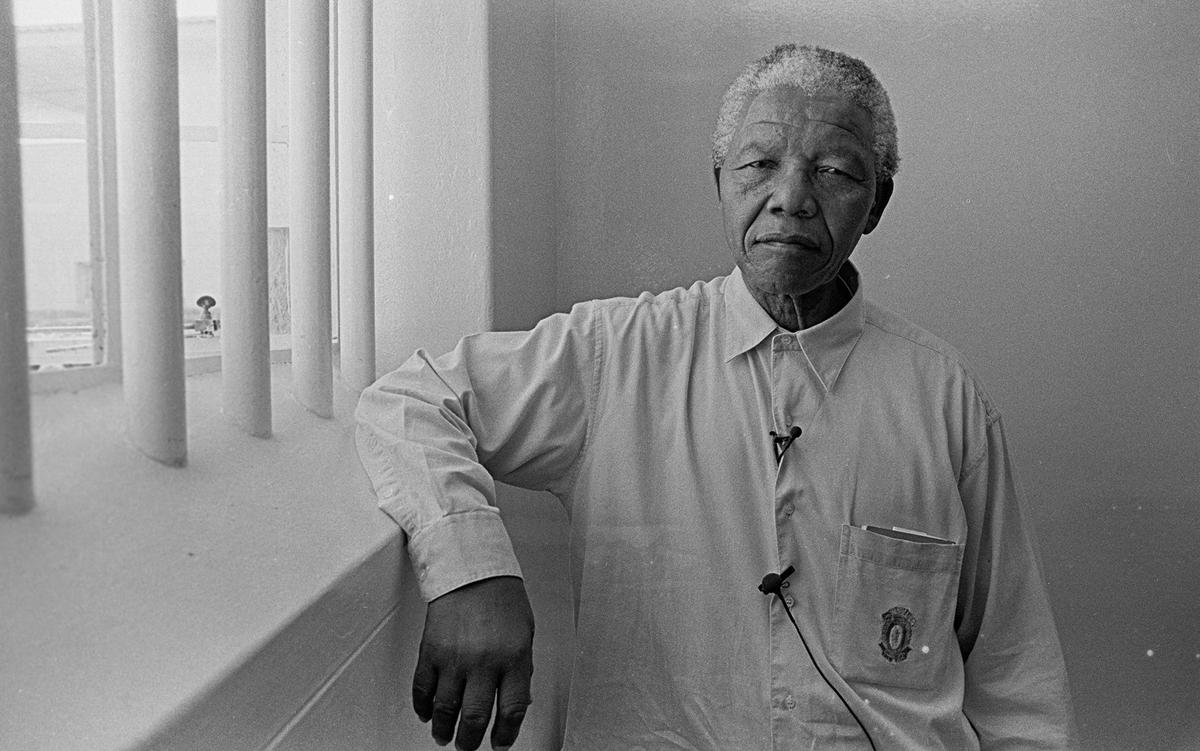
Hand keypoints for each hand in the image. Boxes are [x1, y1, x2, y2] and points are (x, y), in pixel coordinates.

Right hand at [414, 576, 533, 749]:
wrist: (471, 568)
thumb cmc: (501, 596)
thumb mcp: (525, 634)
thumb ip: (520, 670)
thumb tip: (515, 703)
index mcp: (513, 657)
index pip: (512, 710)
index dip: (506, 734)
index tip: (501, 744)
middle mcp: (484, 662)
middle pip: (476, 717)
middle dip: (471, 740)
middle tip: (469, 747)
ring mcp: (454, 659)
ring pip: (446, 709)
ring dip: (445, 730)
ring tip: (445, 737)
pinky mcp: (430, 652)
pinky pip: (423, 689)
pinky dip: (424, 706)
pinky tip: (427, 713)